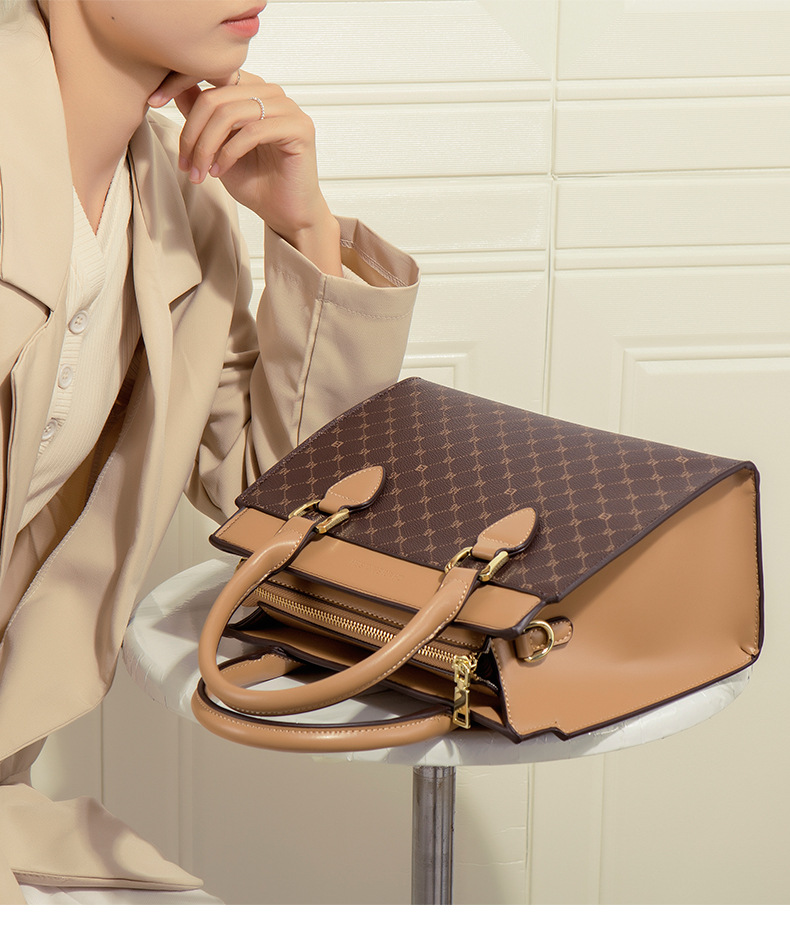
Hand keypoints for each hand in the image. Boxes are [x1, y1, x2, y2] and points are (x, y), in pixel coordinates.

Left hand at [147, 70, 340, 273]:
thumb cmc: (255, 182)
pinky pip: (252, 131)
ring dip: (207, 146)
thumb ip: (201, 114)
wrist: (286, 214)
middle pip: (215, 96)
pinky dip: (228, 154)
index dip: (178, 81)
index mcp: (252, 89)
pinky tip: (219, 172)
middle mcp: (271, 92)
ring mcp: (288, 108)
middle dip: (192, 133)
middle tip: (184, 164)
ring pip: (230, 113)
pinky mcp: (299, 128)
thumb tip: (174, 87)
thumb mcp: (216, 146)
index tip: (152, 102)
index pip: (211, 70)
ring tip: (200, 172)